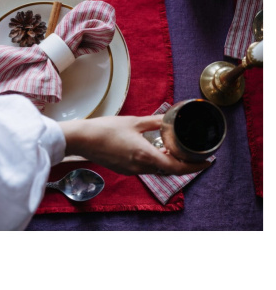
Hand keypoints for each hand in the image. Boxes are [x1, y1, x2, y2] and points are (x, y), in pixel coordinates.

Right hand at [59, 115, 210, 175]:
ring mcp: (130, 170)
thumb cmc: (105, 129)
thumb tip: (170, 119)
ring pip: (156, 169)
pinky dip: (154, 161)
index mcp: (145, 156)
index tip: (207, 162)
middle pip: (168, 170)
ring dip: (168, 163)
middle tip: (194, 154)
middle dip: (183, 164)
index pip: (177, 167)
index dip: (195, 167)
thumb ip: (155, 122)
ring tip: (175, 150)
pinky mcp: (123, 169)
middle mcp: (140, 167)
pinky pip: (144, 168)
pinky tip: (152, 150)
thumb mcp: (134, 122)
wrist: (82, 139)